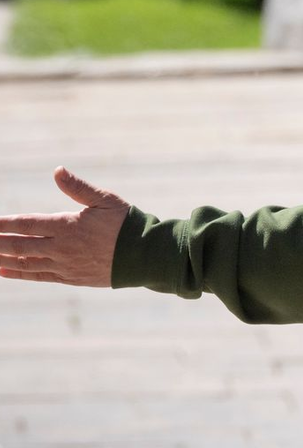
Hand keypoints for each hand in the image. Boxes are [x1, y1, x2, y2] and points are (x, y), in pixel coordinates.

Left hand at [0, 167, 129, 286]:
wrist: (144, 254)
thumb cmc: (126, 223)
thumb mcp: (105, 200)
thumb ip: (78, 187)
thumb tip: (58, 170)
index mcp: (68, 226)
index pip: (27, 224)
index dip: (5, 224)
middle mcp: (61, 247)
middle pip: (19, 246)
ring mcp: (64, 265)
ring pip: (25, 263)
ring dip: (3, 258)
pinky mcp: (70, 277)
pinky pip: (38, 276)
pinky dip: (18, 273)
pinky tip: (3, 270)